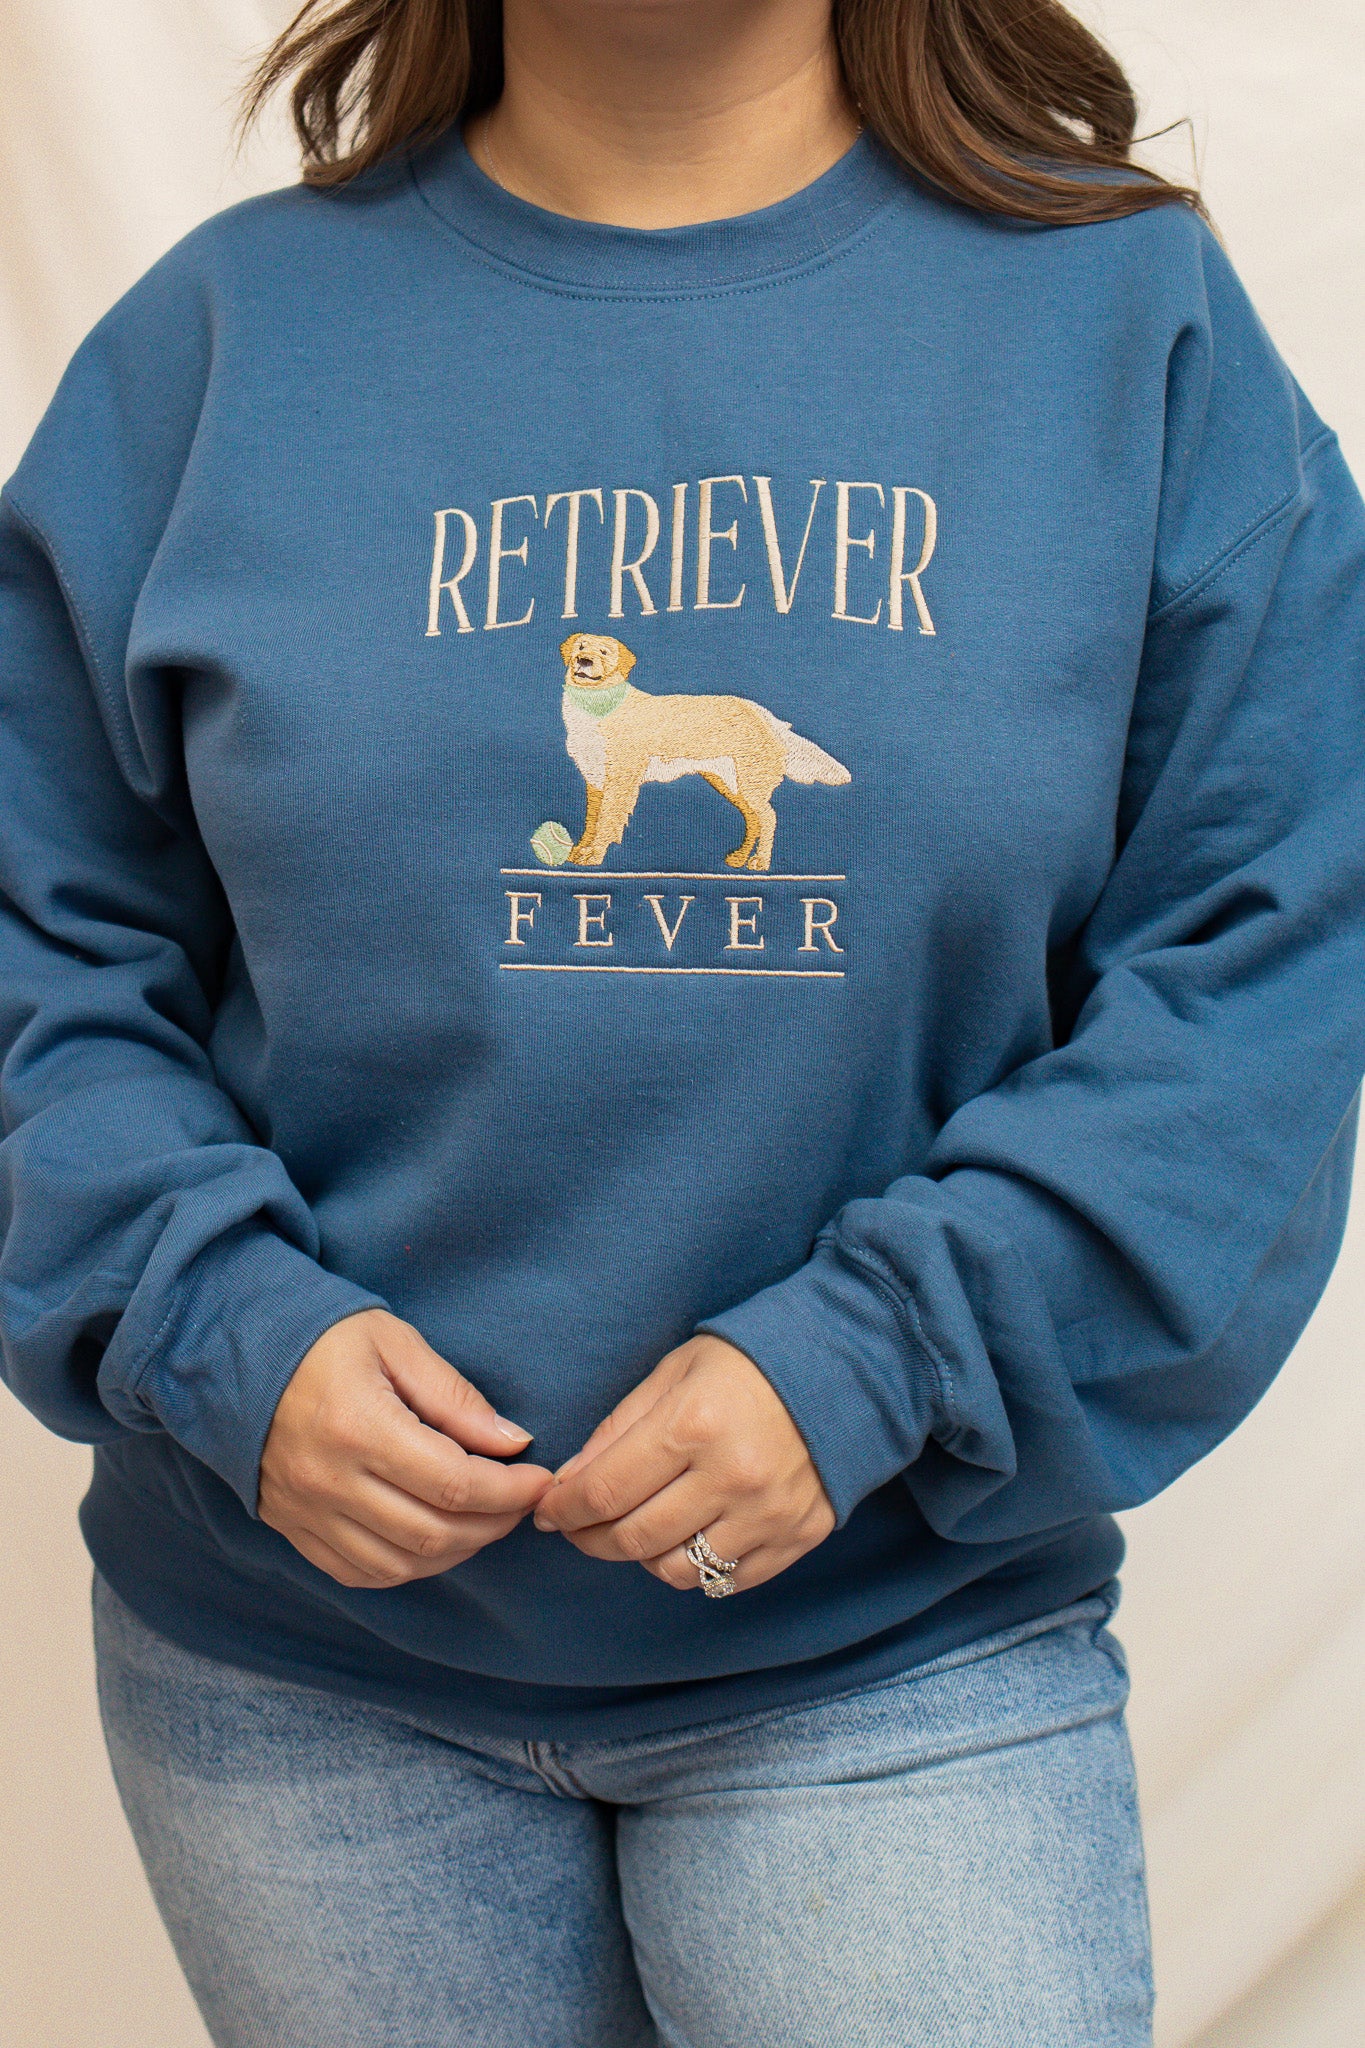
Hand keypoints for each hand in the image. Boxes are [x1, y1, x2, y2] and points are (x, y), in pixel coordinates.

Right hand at [259, 1309, 551, 1588]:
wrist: (232, 1355)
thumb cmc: (321, 1339)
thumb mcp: (395, 1343)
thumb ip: (455, 1397)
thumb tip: (513, 1442)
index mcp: (359, 1427)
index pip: (455, 1484)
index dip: (510, 1490)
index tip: (539, 1478)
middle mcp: (330, 1481)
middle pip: (434, 1534)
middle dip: (493, 1524)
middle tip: (520, 1501)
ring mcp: (307, 1513)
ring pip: (400, 1564)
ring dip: (456, 1552)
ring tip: (484, 1519)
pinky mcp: (293, 1529)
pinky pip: (358, 1573)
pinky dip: (406, 1567)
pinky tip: (432, 1540)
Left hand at [534, 1335, 835, 1592]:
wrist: (844, 1369)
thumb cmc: (747, 1363)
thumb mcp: (674, 1373)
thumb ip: (618, 1429)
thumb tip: (569, 1482)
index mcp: (693, 1426)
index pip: (604, 1491)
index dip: (564, 1509)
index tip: (548, 1512)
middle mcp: (732, 1477)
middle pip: (633, 1538)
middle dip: (590, 1537)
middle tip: (578, 1526)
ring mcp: (769, 1514)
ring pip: (676, 1570)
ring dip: (643, 1556)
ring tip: (639, 1527)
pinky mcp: (798, 1537)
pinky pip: (727, 1580)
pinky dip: (698, 1567)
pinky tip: (688, 1535)